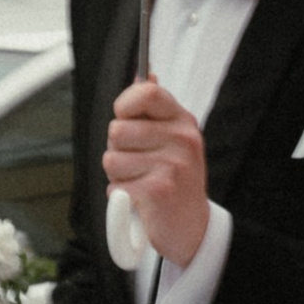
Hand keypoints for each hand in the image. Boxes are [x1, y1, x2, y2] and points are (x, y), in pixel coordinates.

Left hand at [103, 79, 209, 265]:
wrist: (192, 228)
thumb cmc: (175, 182)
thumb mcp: (172, 140)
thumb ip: (154, 110)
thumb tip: (145, 74)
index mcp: (183, 121)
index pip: (145, 93)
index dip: (124, 107)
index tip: (126, 120)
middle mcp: (182, 140)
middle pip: (117, 130)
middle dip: (118, 151)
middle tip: (139, 165)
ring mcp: (173, 165)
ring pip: (111, 159)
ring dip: (118, 176)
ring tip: (141, 183)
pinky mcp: (159, 191)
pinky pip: (115, 186)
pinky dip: (121, 198)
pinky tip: (142, 201)